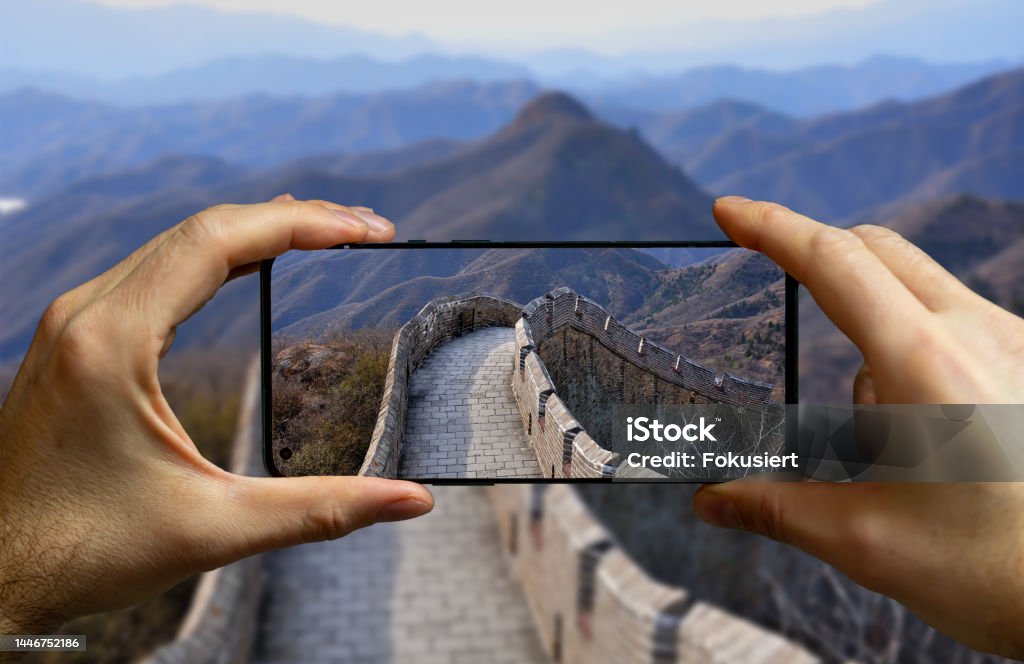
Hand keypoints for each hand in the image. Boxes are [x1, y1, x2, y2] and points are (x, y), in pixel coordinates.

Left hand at [0, 196, 433, 638]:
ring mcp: (75, 323)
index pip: (219, 242)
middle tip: (366, 230)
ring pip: (176, 243)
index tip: (367, 231)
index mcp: (112, 341)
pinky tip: (252, 265)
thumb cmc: (83, 553)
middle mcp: (86, 314)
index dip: (302, 225)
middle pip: (203, 229)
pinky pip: (155, 270)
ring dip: (254, 232)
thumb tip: (412, 500)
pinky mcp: (76, 341)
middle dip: (292, 220)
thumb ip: (322, 510)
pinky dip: (217, 257)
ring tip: (325, 235)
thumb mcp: (214, 529)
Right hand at [693, 197, 1023, 657]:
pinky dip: (910, 350)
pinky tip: (923, 434)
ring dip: (870, 330)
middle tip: (765, 268)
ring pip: (915, 290)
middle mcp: (978, 333)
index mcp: (926, 364)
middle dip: (815, 250)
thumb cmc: (995, 572)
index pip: (834, 263)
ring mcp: (1013, 342)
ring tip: (885, 444)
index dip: (772, 228)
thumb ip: (778, 510)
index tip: (727, 211)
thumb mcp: (868, 541)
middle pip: (878, 248)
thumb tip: (712, 502)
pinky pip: (953, 323)